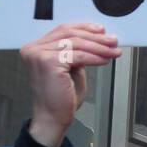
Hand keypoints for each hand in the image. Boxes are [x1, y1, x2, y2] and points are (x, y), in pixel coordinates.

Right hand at [21, 24, 120, 146]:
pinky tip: (105, 59)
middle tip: (112, 41)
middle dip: (95, 37)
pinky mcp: (49, 62)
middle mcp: (34, 49)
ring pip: (76, 43)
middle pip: (70, 34)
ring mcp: (39, 55)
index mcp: (36, 48)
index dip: (85, 28)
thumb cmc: (60, 97)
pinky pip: (78, 55)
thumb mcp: (70, 68)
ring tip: (113, 51)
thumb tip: (97, 39)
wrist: (52, 118)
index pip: (63, 30)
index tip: (101, 31)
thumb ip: (76, 52)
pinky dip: (95, 57)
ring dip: (99, 47)